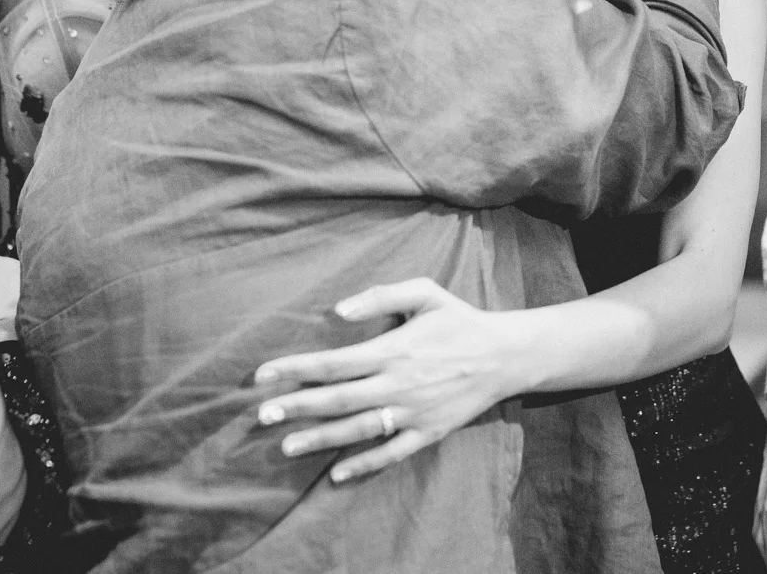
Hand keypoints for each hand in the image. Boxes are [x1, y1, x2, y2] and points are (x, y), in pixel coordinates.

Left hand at [252, 279, 530, 483]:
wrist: (504, 355)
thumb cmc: (459, 319)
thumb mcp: (424, 292)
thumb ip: (380, 296)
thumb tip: (338, 311)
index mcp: (392, 350)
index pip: (333, 363)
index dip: (295, 369)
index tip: (262, 376)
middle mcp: (397, 385)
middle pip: (337, 400)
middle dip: (296, 407)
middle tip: (261, 416)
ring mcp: (412, 413)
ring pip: (357, 430)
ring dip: (320, 439)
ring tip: (286, 446)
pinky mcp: (428, 433)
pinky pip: (391, 453)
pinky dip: (364, 465)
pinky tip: (337, 475)